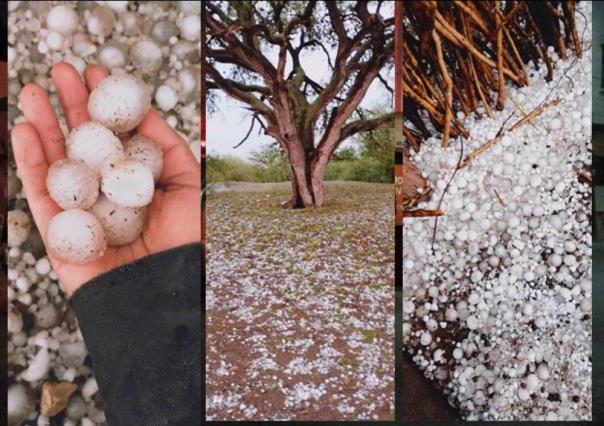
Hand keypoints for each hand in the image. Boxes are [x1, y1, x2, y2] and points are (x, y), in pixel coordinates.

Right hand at [11, 62, 200, 295]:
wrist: (166, 289)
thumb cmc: (185, 240)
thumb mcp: (188, 184)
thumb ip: (165, 146)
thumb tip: (144, 110)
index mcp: (134, 178)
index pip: (114, 134)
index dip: (103, 103)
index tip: (95, 72)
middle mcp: (105, 189)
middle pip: (82, 141)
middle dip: (69, 104)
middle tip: (59, 70)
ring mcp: (80, 208)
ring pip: (56, 160)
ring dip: (42, 124)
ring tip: (32, 90)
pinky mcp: (59, 230)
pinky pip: (40, 192)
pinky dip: (30, 161)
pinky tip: (24, 130)